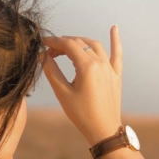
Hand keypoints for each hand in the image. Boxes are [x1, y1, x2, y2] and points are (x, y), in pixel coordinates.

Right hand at [40, 27, 122, 144]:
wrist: (104, 130)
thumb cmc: (82, 114)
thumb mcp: (63, 93)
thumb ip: (52, 71)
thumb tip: (43, 56)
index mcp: (87, 66)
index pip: (68, 45)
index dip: (54, 42)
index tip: (43, 43)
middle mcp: (100, 63)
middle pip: (80, 43)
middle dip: (63, 44)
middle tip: (50, 51)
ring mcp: (110, 68)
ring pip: (94, 45)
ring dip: (80, 42)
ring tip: (67, 46)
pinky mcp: (115, 74)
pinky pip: (116, 53)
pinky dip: (115, 40)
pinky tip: (114, 28)